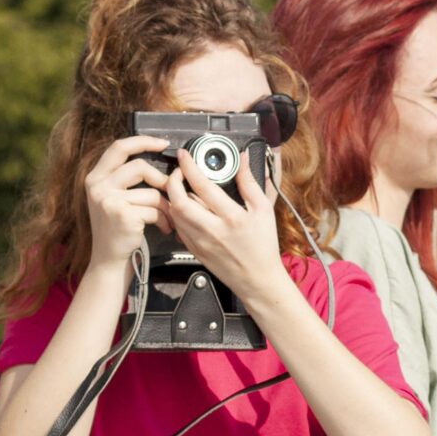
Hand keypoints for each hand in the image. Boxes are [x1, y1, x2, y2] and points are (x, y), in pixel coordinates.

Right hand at [83, 135, 170, 271]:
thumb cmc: (117, 229)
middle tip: (170, 192)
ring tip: (168, 218)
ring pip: (151, 192)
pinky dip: (164, 220)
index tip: (163, 143)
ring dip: (166, 207)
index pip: (119, 147)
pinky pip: (154, 210)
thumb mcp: (113, 198)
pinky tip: (163, 229)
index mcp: (95, 177)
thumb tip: (159, 162)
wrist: (109, 260)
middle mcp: (97, 186)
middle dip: (160, 180)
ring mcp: (108, 200)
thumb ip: (126, 179)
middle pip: (139, 167)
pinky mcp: (122, 215)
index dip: (142, 141)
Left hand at [165, 146, 291, 312]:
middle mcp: (212, 230)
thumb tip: (243, 160)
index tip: (185, 155)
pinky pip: (178, 227)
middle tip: (178, 172)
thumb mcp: (264, 211)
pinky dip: (177, 213)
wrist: (257, 280)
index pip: (202, 186)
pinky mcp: (194, 250)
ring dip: (173, 197)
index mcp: (232, 217)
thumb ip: (250, 183)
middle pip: (178, 201)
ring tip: (181, 187)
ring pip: (174, 214)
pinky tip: (185, 207)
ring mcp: (200, 242)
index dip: (189, 167)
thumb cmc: (263, 245)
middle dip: (172, 181)